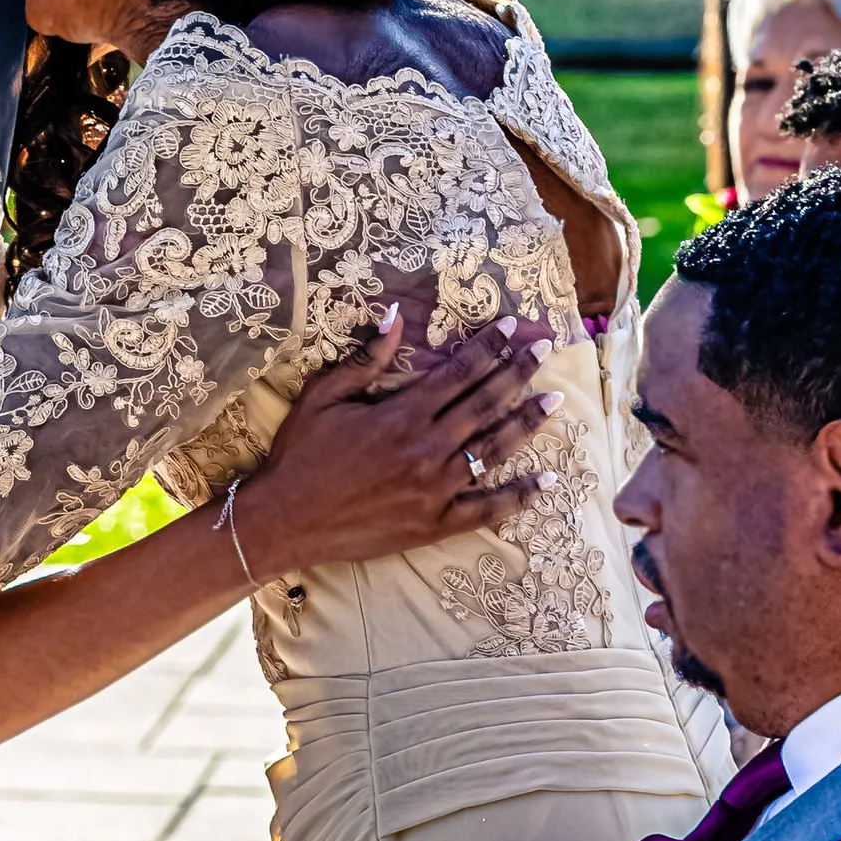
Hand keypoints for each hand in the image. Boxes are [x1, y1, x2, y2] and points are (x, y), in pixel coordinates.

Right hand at [223, 290, 563, 581]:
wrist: (286, 518)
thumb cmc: (300, 453)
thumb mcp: (324, 395)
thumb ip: (365, 358)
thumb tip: (393, 315)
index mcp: (403, 415)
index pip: (459, 373)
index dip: (488, 348)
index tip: (513, 328)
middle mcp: (427, 449)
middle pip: (485, 405)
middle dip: (518, 375)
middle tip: (546, 353)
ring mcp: (435, 490)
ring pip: (494, 450)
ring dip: (527, 424)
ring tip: (554, 402)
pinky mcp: (435, 525)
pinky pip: (486, 510)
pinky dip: (519, 497)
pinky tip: (546, 483)